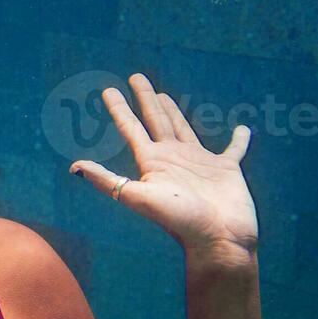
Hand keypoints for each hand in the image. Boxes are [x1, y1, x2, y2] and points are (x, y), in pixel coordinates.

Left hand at [69, 74, 256, 259]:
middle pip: (155, 121)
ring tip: (164, 95)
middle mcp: (172, 159)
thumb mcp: (138, 197)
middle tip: (136, 77)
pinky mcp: (227, 170)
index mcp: (152, 162)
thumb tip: (74, 167)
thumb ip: (108, 181)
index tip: (108, 90)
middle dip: (145, 100)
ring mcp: (200, 163)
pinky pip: (235, 150)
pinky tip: (243, 130)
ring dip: (174, 112)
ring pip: (184, 129)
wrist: (217, 240)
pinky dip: (239, 140)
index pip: (131, 128)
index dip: (119, 109)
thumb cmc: (179, 220)